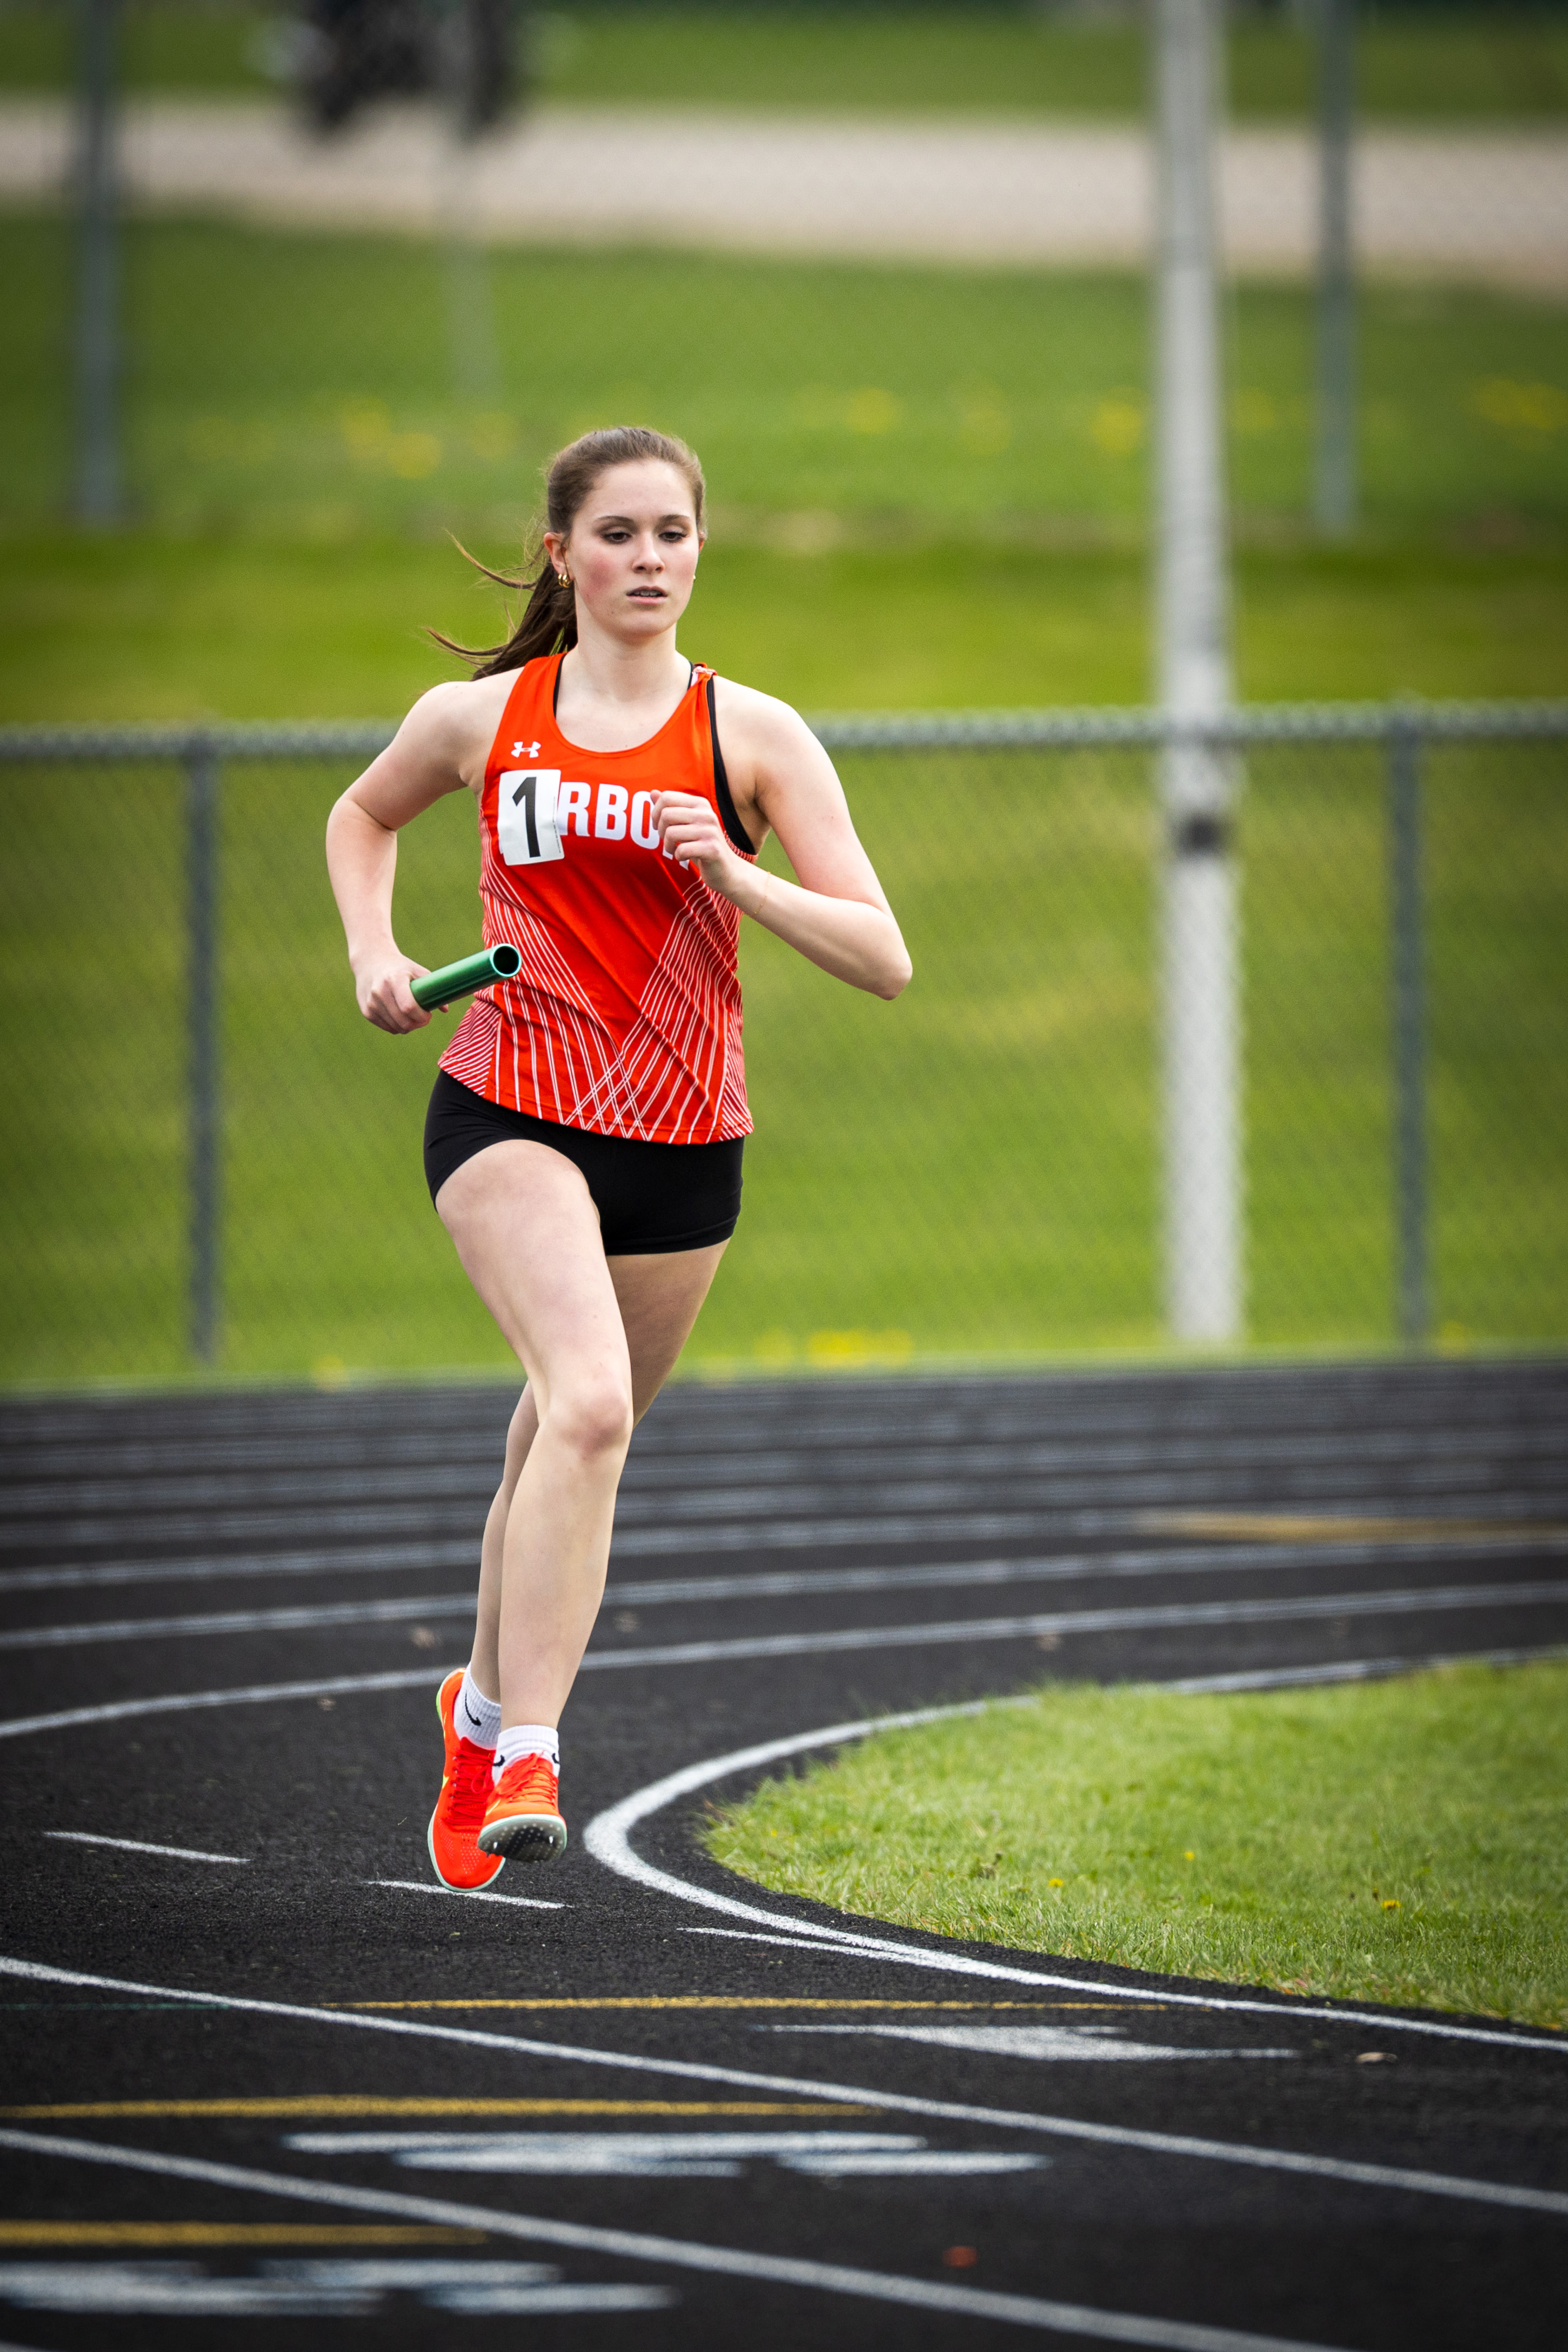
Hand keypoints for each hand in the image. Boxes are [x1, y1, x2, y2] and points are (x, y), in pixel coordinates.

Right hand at [353, 950, 431, 1033]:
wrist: (370, 962)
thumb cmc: (399, 967)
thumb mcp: (417, 970)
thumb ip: (432, 988)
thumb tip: (445, 1009)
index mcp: (394, 979)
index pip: (408, 1007)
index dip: (422, 1016)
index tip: (428, 1014)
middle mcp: (379, 992)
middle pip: (403, 1022)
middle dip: (418, 1024)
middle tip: (423, 1018)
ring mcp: (371, 1003)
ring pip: (396, 1028)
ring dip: (409, 1026)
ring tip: (412, 1015)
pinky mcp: (366, 1011)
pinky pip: (388, 1028)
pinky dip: (397, 1026)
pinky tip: (400, 1015)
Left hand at [652, 791, 760, 911]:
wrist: (726, 869)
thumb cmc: (702, 845)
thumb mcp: (686, 824)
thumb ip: (671, 807)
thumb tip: (653, 792)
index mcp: (700, 803)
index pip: (667, 797)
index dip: (656, 813)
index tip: (660, 826)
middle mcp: (706, 813)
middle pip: (666, 814)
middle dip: (660, 831)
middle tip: (668, 841)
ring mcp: (710, 831)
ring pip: (671, 833)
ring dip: (667, 846)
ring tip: (675, 850)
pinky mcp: (711, 849)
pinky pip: (682, 850)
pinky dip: (678, 856)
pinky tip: (684, 858)